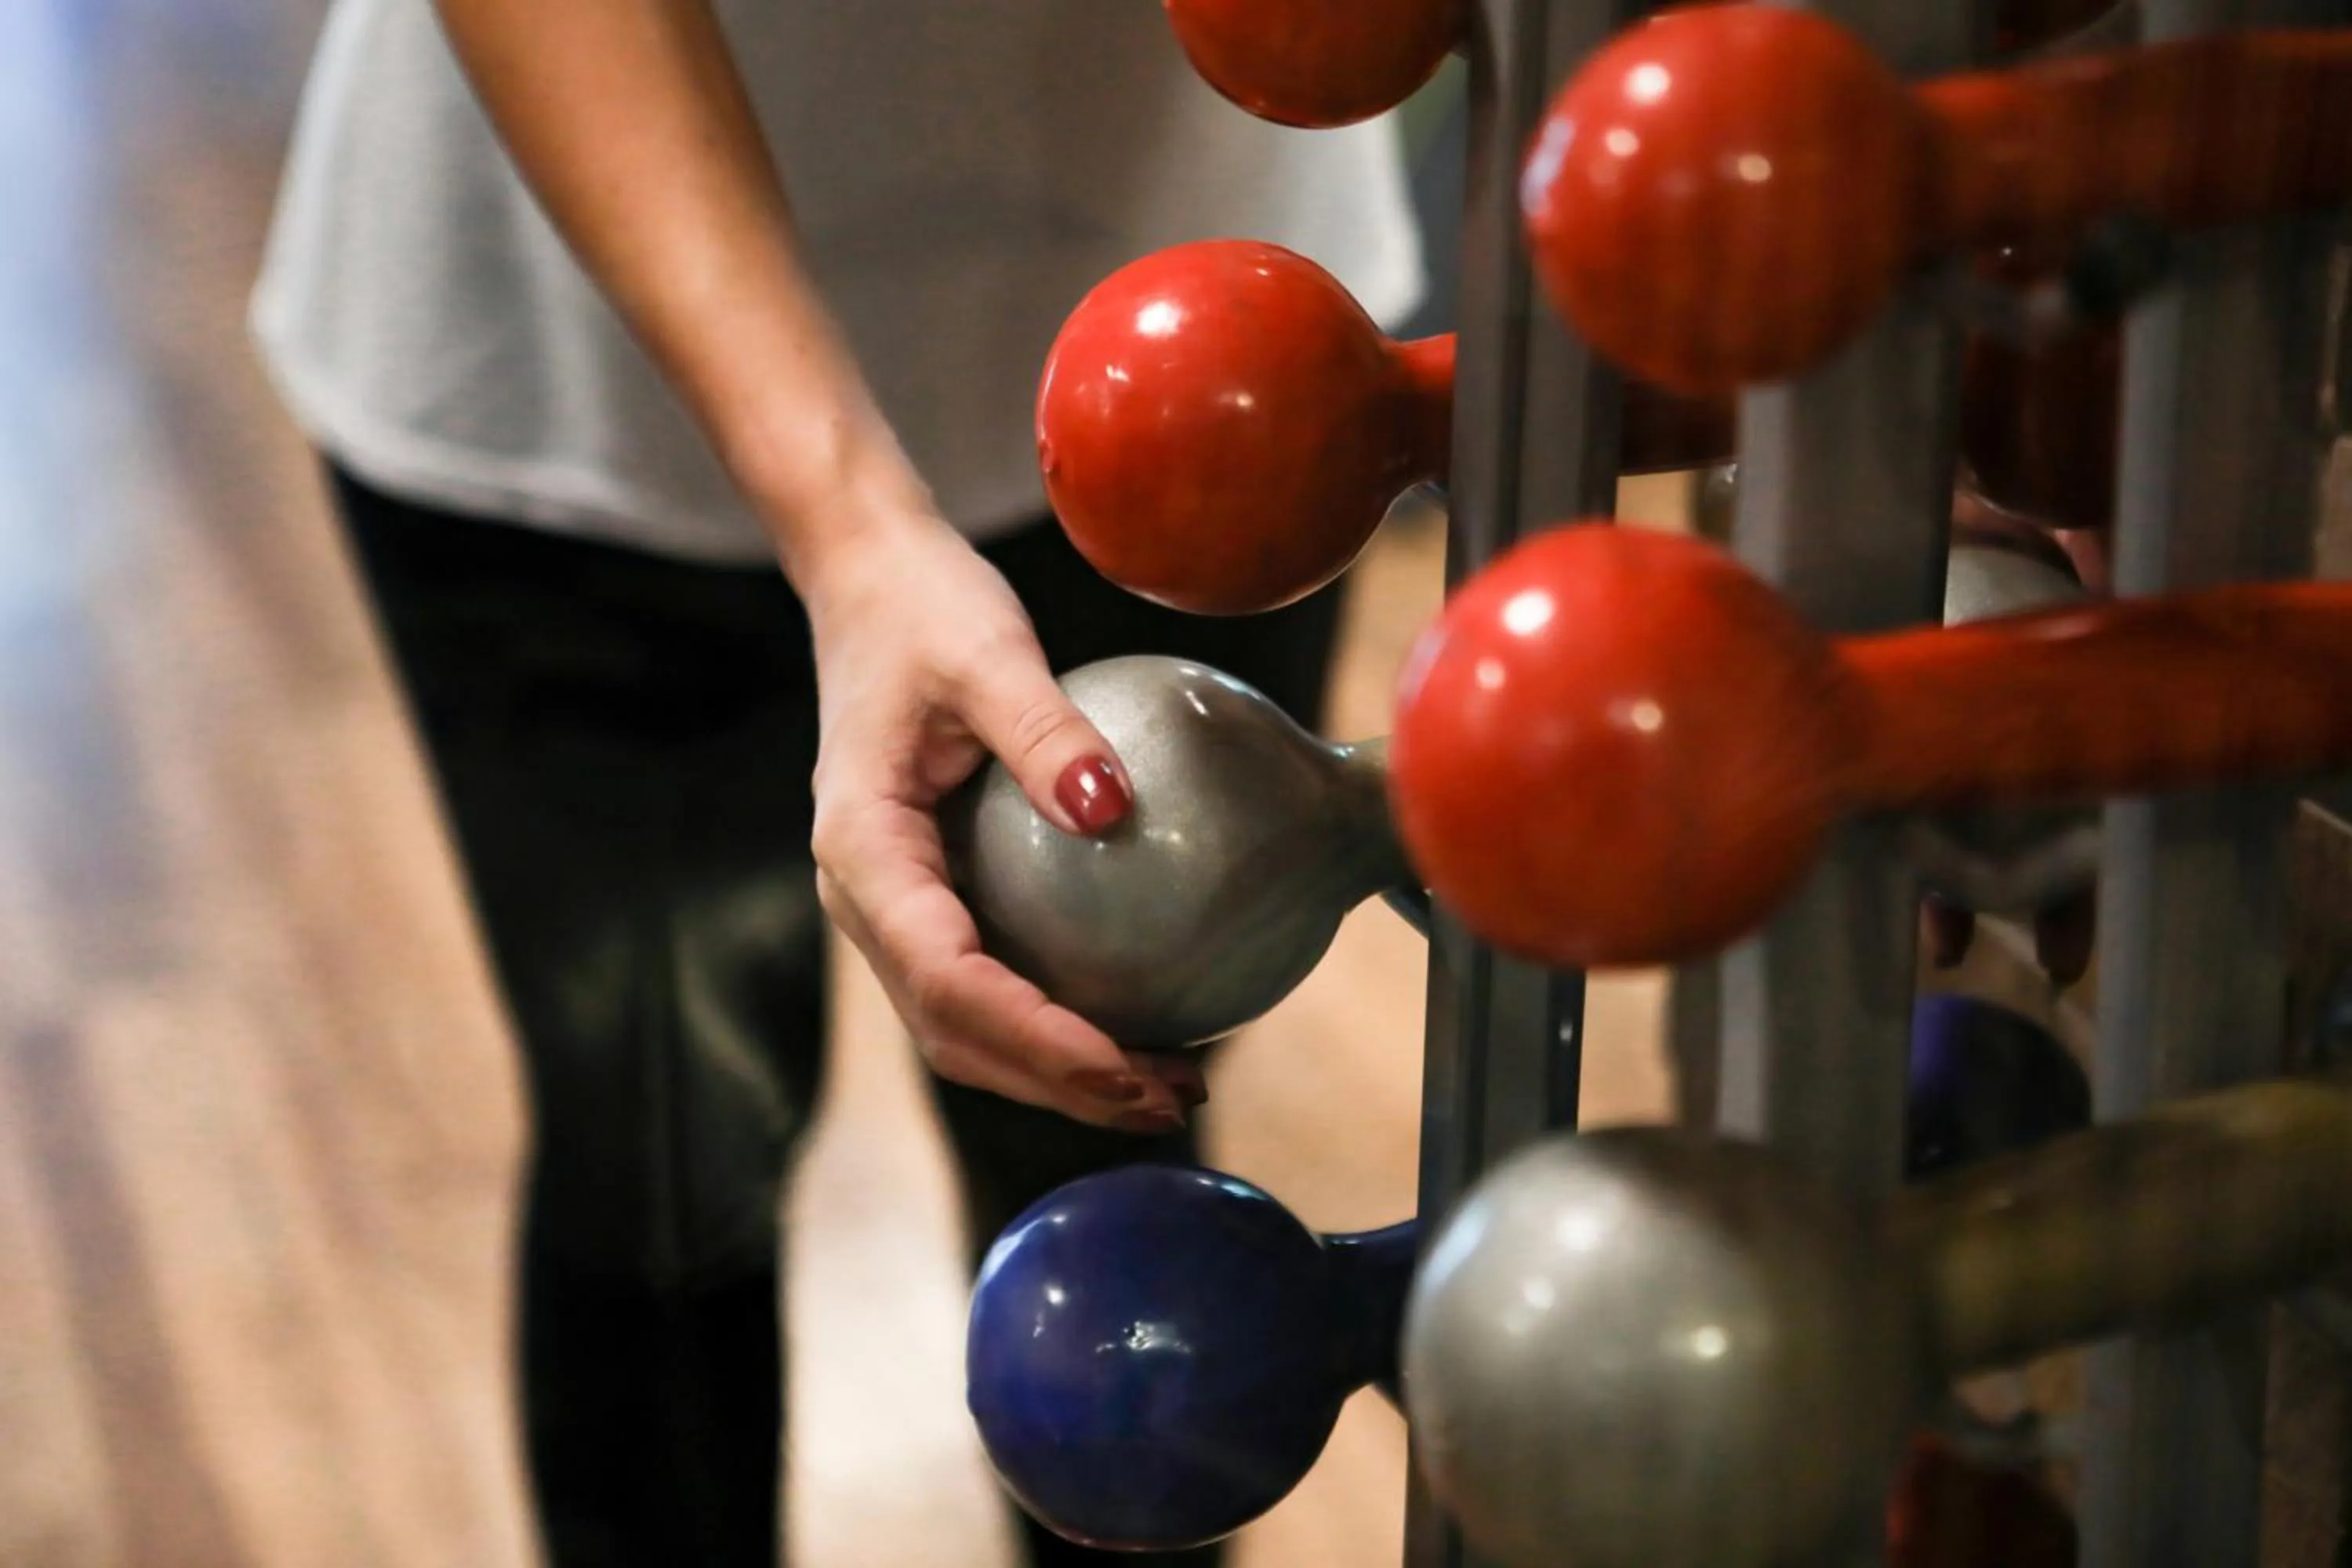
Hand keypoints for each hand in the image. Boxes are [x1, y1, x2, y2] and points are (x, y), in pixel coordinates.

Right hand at [801, 514, 1207, 1130]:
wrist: (868, 581)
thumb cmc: (925, 607)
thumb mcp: (988, 651)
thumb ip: (1045, 732)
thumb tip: (1111, 809)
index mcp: (862, 852)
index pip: (948, 980)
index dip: (1035, 1038)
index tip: (1126, 1065)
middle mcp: (865, 899)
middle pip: (956, 1032)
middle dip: (1059, 1084)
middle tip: (1173, 1099)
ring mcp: (892, 907)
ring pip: (966, 1027)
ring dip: (1059, 1072)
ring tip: (1169, 1084)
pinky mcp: (929, 897)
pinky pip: (988, 981)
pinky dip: (1056, 1022)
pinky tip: (1142, 1017)